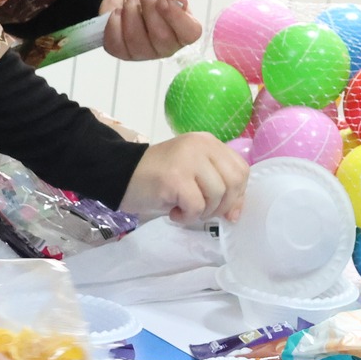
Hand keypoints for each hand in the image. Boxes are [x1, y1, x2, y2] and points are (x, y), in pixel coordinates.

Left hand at [101, 0, 200, 60]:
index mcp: (184, 29)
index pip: (190, 33)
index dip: (176, 17)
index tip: (162, 0)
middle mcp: (167, 46)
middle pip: (162, 37)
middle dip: (150, 9)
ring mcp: (144, 53)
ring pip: (136, 40)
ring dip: (131, 12)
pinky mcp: (123, 53)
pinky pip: (116, 42)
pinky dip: (114, 21)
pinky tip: (119, 12)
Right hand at [121, 132, 248, 223]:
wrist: (119, 174)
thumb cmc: (158, 179)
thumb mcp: (193, 177)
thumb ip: (218, 188)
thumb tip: (235, 214)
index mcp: (208, 142)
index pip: (241, 169)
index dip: (237, 194)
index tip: (222, 207)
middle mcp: (201, 146)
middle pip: (233, 182)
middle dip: (222, 205)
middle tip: (201, 210)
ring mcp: (188, 160)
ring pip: (217, 195)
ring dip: (202, 212)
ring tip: (183, 209)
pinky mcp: (175, 177)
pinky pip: (196, 206)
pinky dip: (187, 217)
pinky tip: (173, 212)